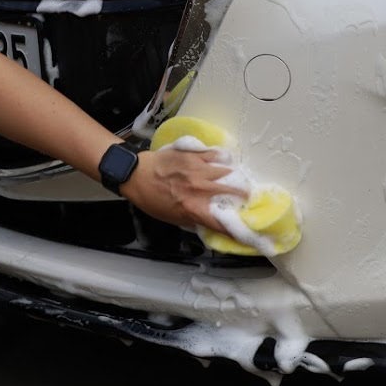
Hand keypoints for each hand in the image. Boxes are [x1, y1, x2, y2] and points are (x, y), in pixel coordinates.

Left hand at [119, 145, 243, 233]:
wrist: (136, 174)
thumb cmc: (151, 198)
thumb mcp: (173, 218)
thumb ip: (195, 220)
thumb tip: (213, 222)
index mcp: (194, 208)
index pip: (223, 222)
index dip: (239, 229)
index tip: (249, 231)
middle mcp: (200, 189)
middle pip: (234, 194)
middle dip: (244, 198)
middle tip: (247, 199)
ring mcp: (199, 169)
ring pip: (229, 172)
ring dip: (235, 178)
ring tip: (238, 180)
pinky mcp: (195, 154)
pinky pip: (217, 155)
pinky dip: (224, 161)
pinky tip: (226, 163)